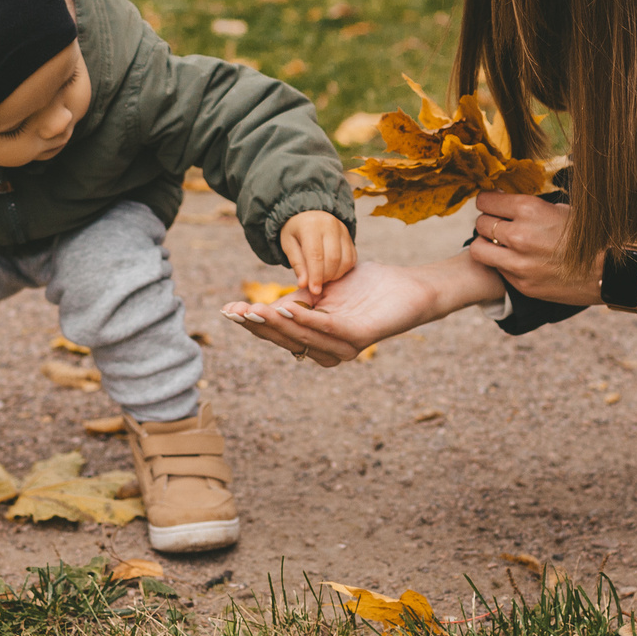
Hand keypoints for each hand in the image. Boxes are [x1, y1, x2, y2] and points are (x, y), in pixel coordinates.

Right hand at [221, 254, 503, 367]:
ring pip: (302, 336)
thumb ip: (296, 298)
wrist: (409, 287)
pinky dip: (306, 320)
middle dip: (258, 326)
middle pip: (285, 339)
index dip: (252, 323)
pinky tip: (289, 308)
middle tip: (234, 312)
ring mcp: (343, 346)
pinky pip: (327, 329)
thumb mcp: (322, 288)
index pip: (277, 333)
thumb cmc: (367, 285)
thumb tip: (262, 303)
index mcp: (315, 338)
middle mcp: (327, 349)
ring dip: (277, 324)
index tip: (226, 310)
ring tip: (254, 311)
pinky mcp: (360, 337)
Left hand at [279, 210, 356, 293]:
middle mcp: (330, 225)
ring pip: (345, 260)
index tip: (314, 291)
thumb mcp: (289, 244)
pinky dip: (343, 270)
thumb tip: (304, 284)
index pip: (316, 255)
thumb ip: (297, 264)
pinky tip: (332, 271)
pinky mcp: (350, 237)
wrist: (308, 214)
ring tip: (323, 278)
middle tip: (316, 285)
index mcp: (311, 225)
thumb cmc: (295, 232)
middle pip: (333, 258)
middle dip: (326, 277)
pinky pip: (351, 258)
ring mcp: (343, 230)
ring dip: (335, 275)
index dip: (316, 276)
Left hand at [464, 191, 605, 306]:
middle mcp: (518, 235)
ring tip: (498, 243)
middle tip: (498, 223)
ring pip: (478, 249)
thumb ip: (529, 207)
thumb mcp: (560, 209)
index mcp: (529, 209)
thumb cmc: (590, 235)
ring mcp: (518, 263)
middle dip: (488, 221)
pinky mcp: (521, 284)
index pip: (486, 200)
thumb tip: (506, 201)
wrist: (612, 270)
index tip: (493, 203)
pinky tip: (517, 259)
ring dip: (485, 243)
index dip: (488, 201)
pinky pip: (497, 269)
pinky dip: (501, 263)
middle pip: (481, 223)